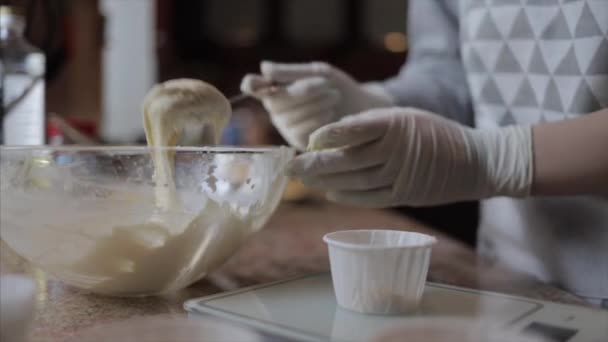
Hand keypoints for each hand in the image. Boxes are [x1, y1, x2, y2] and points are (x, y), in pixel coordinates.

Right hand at [241, 61, 392, 149]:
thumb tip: (264, 68)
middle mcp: (277, 109)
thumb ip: (292, 72)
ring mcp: (286, 127)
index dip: (252, 85)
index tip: (255, 84)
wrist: (362, 109)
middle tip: (326, 83)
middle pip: (276, 100)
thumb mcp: (319, 73)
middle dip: (303, 90)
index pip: (252, 86)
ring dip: (314, 103)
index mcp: (276, 88)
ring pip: (289, 116)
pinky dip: (317, 120)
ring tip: (334, 96)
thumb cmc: (338, 87)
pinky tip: (331, 115)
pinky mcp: (299, 143)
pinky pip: (300, 131)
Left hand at [289, 107, 532, 206]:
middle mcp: (396, 150)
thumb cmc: (434, 133)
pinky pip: (368, 197)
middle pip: (347, 160)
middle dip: (314, 164)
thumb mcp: (406, 117)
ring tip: (304, 181)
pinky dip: (346, 196)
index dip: (327, 136)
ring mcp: (400, 176)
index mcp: (395, 124)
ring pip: (353, 181)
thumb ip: (370, 125)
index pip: (353, 130)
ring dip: (325, 181)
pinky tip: (329, 193)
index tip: (308, 141)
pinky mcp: (404, 195)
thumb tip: (330, 136)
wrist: (475, 161)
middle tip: (290, 166)